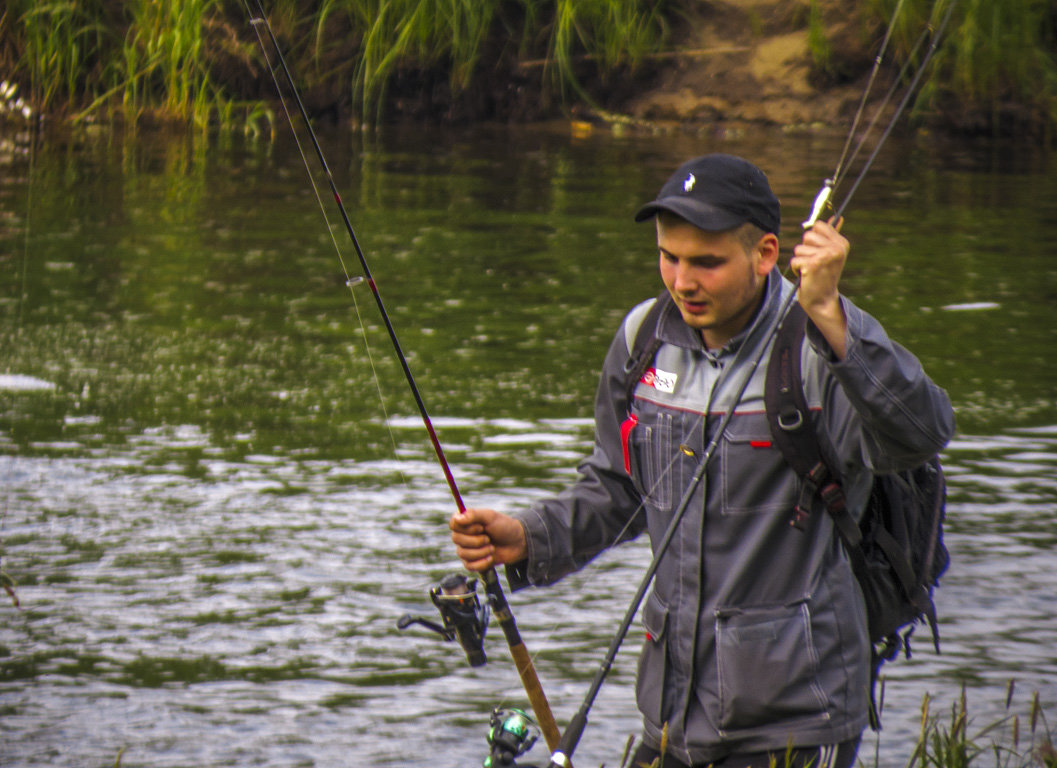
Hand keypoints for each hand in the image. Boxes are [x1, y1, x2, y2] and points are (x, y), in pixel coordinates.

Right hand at [449, 508, 526, 571]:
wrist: (518, 544)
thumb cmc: (505, 527)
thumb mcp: (491, 517)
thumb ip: (473, 515)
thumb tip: (457, 518)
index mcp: (466, 521)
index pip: (453, 524)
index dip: (466, 528)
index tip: (480, 527)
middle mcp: (463, 535)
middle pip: (456, 539)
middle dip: (475, 541)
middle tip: (489, 538)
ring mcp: (466, 549)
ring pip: (462, 554)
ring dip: (481, 552)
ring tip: (492, 548)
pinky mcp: (472, 562)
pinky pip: (469, 566)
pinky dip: (482, 563)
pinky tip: (491, 558)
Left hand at [791, 218, 849, 358]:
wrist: (822, 299)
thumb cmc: (824, 275)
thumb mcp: (831, 253)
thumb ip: (832, 235)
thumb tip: (837, 217)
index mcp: (841, 243)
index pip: (818, 226)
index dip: (813, 239)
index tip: (818, 251)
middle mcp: (836, 248)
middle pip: (807, 235)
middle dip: (805, 249)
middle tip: (814, 262)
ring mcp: (826, 256)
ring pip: (799, 248)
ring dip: (800, 260)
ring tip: (810, 270)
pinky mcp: (813, 264)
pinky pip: (795, 260)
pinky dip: (796, 269)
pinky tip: (807, 276)